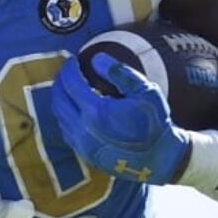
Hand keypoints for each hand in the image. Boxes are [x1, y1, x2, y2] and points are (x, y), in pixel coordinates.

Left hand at [51, 52, 191, 184]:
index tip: (74, 60)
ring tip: (69, 86)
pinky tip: (74, 108)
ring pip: (59, 115)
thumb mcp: (145, 91)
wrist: (159, 158)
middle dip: (61, 80)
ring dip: (60, 97)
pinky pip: (64, 130)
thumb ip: (119, 72)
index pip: (70, 83)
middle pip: (58, 98)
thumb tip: (96, 58)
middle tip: (68, 71)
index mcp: (96, 111)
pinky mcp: (84, 153)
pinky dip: (64, 114)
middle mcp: (83, 128)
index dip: (69, 68)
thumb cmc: (154, 122)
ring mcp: (81, 143)